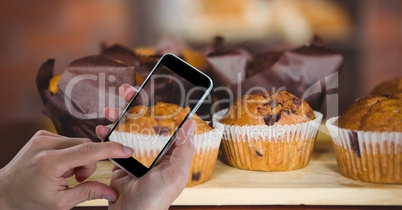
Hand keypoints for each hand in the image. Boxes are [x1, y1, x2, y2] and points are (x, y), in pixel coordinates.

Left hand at [0, 131, 133, 209]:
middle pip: (86, 146)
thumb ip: (89, 193)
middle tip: (76, 178)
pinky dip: (70, 153)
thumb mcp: (61, 202)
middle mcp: (46, 144)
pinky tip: (59, 165)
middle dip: (88, 163)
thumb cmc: (29, 200)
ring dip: (79, 158)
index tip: (127, 150)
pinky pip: (69, 141)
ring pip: (79, 143)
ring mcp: (43, 137)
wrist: (3, 193)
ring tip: (65, 173)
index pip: (88, 151)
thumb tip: (112, 192)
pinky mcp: (42, 135)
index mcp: (50, 162)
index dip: (111, 150)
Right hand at [96, 84, 195, 209]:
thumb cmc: (156, 199)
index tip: (151, 92)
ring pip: (127, 129)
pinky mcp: (120, 161)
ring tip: (109, 109)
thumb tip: (190, 125)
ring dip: (117, 116)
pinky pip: (112, 144)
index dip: (158, 106)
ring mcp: (135, 155)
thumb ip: (184, 150)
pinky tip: (101, 129)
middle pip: (144, 121)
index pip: (165, 123)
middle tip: (126, 91)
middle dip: (134, 104)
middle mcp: (152, 151)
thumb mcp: (175, 174)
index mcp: (169, 152)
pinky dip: (105, 135)